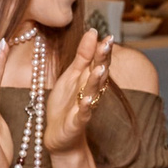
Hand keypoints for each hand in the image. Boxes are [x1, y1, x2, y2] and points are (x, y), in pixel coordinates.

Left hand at [43, 28, 113, 155]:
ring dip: (96, 80)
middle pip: (98, 73)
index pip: (98, 61)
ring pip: (92, 92)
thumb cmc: (66, 104)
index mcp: (88, 79)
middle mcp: (90, 91)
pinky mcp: (77, 122)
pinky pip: (82, 114)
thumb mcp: (72, 76)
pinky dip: (84, 107)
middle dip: (102, 59)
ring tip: (100, 68)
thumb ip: (83, 56)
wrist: (60, 135)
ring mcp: (84, 107)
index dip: (102, 49)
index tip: (108, 36)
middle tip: (107, 44)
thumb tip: (92, 32)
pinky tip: (86, 100)